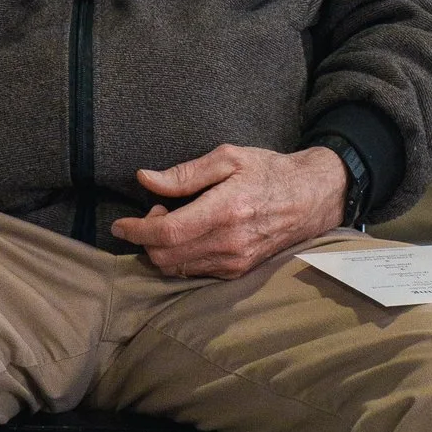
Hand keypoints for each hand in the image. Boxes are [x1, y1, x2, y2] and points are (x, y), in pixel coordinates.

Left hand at [112, 143, 346, 280]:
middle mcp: (229, 242)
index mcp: (225, 210)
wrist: (312, 197)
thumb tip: (145, 179)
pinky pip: (195, 273)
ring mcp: (235, 261)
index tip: (120, 225)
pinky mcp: (239, 271)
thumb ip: (184, 173)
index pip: (167, 232)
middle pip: (166, 257)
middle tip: (155, 213)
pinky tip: (187, 236)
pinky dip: (180, 259)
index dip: (137, 231)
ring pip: (178, 269)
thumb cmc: (268, 171)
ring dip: (162, 250)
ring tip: (172, 221)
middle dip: (147, 239)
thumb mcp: (228, 158)